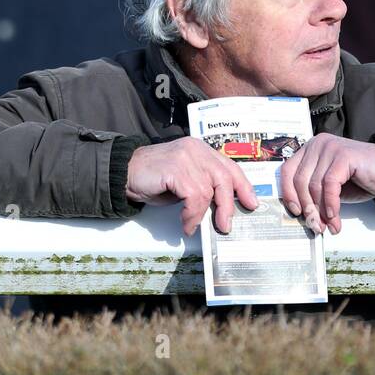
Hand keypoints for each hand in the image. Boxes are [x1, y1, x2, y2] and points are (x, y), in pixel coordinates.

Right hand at [125, 138, 257, 237]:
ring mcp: (186, 156)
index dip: (243, 186)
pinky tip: (185, 223)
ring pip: (209, 190)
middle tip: (225, 225)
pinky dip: (191, 215)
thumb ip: (203, 186)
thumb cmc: (153, 179)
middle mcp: (196, 149)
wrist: (123, 173)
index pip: (229, 166)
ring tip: (192, 226)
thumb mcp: (184, 181)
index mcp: (201, 149)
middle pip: (224, 177)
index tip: (251, 203)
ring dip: (202, 214)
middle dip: (228, 204)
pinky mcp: (176, 168)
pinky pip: (194, 197)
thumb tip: (222, 208)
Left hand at [278, 133, 374, 234]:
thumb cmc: (360, 179)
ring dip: (321, 211)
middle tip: (316, 226)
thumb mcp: (330, 187)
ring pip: (314, 185)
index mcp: (310, 150)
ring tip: (329, 226)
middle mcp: (317, 144)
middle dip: (308, 208)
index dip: (288, 194)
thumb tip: (302, 215)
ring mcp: (330, 147)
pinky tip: (335, 217)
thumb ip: (315, 194)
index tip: (295, 213)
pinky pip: (330, 184)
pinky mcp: (344, 155)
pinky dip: (331, 204)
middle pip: (299, 180)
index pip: (287, 171)